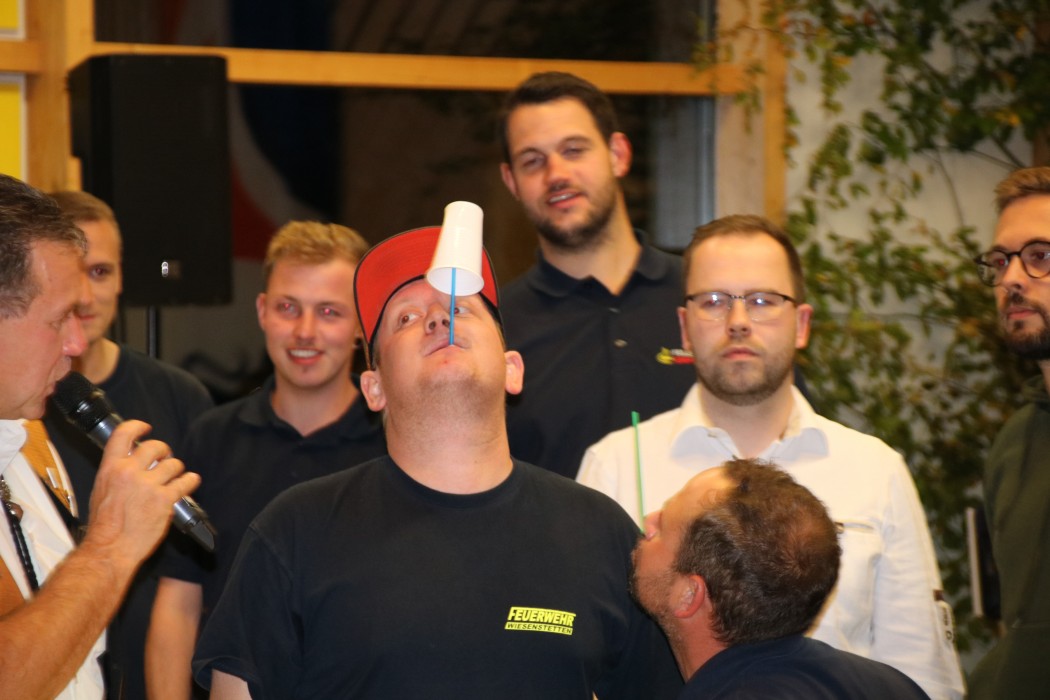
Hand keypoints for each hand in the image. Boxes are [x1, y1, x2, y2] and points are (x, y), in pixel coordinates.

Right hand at [82, 420, 200, 568]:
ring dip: (177, 470)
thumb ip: (116, 472)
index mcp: (111, 468)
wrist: (110, 548)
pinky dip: (190, 481)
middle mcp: (130, 472)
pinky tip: (189, 483)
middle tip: (164, 460)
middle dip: (164, 452)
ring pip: (174, 464)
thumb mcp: (101, 489)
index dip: (138, 427)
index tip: (146, 429)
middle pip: (156, 446)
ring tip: (174, 478)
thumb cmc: (104, 525)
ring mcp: (149, 485)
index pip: (124, 433)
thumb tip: (130, 460)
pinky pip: (186, 481)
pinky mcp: (166, 499)